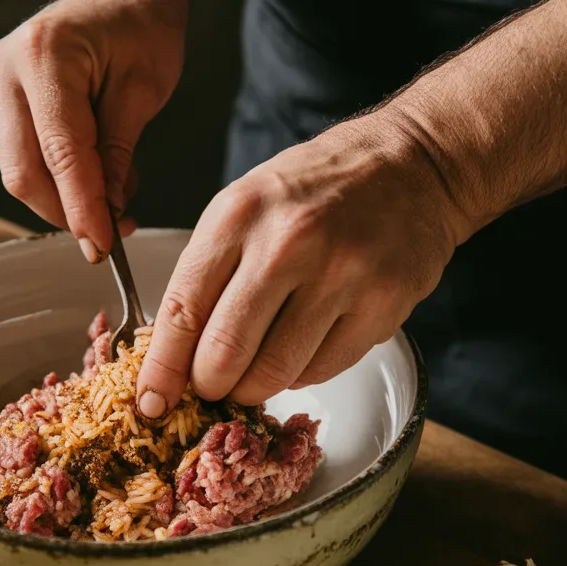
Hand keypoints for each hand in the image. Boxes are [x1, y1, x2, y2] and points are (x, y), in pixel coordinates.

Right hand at [0, 0, 185, 259]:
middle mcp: (9, 66)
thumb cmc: (141, 26)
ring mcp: (0, 83)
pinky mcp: (5, 101)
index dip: (82, 207)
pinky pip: (26, 158)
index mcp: (46, 53)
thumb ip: (118, 154)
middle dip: (67, 213)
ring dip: (65, 203)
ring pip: (20, 172)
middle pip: (24, 171)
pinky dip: (60, 183)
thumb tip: (106, 215)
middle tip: (112, 237)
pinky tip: (97, 181)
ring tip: (114, 202)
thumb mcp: (144, 89)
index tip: (104, 246)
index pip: (61, 151)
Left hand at [136, 113, 465, 417]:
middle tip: (214, 386)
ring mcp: (341, 275)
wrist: (414, 164)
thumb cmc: (319, 188)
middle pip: (224, 354)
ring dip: (255, 387)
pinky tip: (305, 344)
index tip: (152, 401)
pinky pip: (322, 370)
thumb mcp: (247, 204)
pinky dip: (302, 372)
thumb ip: (210, 272)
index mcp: (239, 214)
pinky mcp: (382, 305)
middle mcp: (289, 243)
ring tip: (258, 369)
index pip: (182, 311)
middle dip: (210, 386)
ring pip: (274, 373)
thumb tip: (175, 356)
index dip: (163, 370)